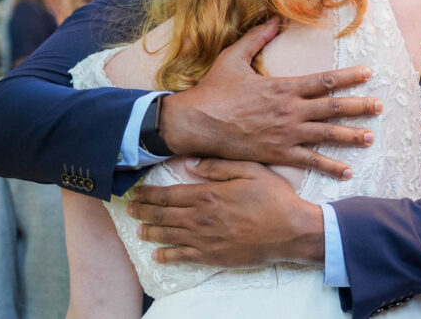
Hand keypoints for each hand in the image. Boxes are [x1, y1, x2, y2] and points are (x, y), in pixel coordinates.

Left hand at [128, 158, 324, 266]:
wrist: (291, 231)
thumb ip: (218, 166)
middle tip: (129, 210)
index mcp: (208, 194)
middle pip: (163, 215)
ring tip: (137, 229)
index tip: (136, 192)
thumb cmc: (273, 197)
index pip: (168, 194)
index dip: (149, 194)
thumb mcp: (250, 170)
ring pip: (169, 236)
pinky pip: (183, 257)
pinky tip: (157, 255)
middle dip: (143, 212)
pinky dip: (167, 256)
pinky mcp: (213, 256)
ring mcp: (206, 240)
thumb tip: (190, 162)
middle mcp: (201, 218)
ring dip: (150, 232)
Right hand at [161, 18, 381, 178]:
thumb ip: (256, 37)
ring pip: (327, 134)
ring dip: (351, 135)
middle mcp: (290, 110)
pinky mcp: (277, 154)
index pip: (325, 80)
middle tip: (380, 106)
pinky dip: (330, 166)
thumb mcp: (233, 57)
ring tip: (370, 136)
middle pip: (333, 107)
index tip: (369, 73)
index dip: (349, 76)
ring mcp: (286, 134)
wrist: (196, 123)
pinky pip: (309, 161)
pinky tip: (347, 170)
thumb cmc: (213, 90)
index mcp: (284, 86)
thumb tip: (274, 18)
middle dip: (359, 106)